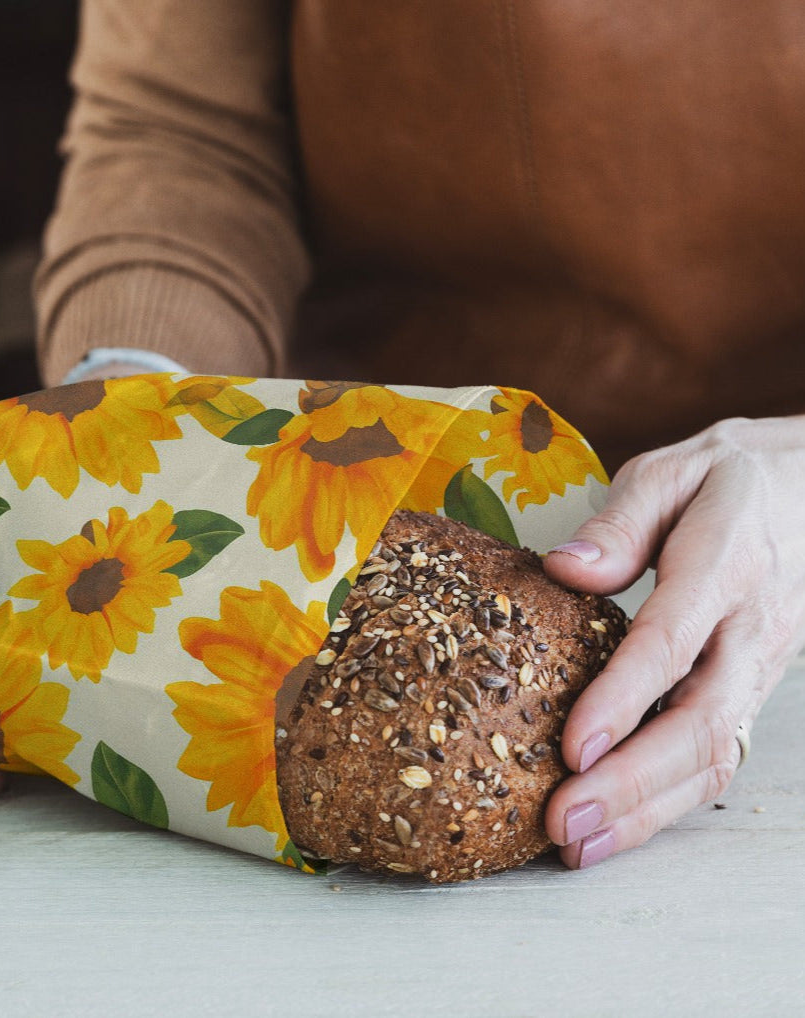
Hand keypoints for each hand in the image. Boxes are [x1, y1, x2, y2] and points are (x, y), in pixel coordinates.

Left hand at [542, 415, 804, 868]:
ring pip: (712, 755)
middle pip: (698, 722)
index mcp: (725, 565)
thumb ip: (621, 523)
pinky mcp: (748, 692)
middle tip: (564, 822)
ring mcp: (757, 670)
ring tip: (577, 846)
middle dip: (630, 782)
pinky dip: (667, 801)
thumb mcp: (672, 474)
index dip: (624, 698)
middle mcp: (749, 631)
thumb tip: (563, 569)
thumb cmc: (727, 481)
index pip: (672, 642)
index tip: (573, 745)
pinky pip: (715, 757)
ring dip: (646, 809)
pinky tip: (617, 827)